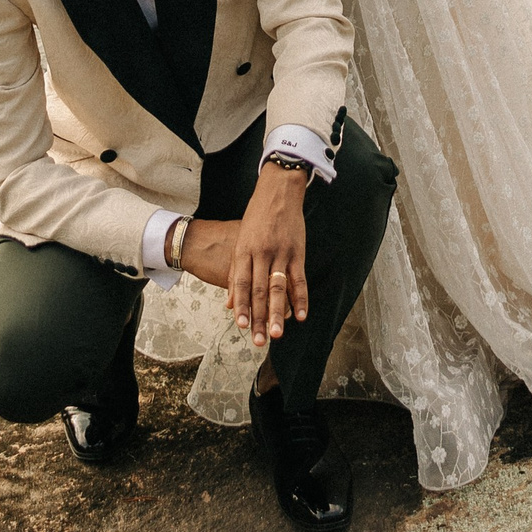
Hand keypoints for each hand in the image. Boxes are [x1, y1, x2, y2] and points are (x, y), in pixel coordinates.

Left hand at [229, 165, 309, 348]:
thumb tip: (230, 302)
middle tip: (258, 341)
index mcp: (245, 250)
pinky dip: (301, 298)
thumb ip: (236, 272)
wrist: (278, 190)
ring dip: (277, 313)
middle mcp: (261, 253)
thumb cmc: (256, 216)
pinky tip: (301, 316)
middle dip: (259, 318)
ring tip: (276, 334)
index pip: (242, 284)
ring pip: (278, 288)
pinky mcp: (297, 250)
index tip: (241, 326)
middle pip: (259, 291)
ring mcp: (281, 252)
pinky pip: (299, 278)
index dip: (242, 306)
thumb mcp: (241, 240)